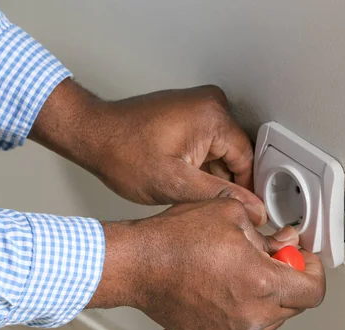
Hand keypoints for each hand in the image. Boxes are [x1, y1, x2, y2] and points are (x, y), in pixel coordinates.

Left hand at [30, 79, 266, 225]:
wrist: (92, 135)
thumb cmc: (122, 152)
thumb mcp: (175, 184)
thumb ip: (219, 195)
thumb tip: (252, 207)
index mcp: (213, 116)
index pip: (247, 159)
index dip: (245, 190)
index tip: (240, 210)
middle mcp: (211, 103)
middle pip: (235, 154)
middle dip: (223, 181)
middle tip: (204, 203)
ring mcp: (199, 105)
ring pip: (221, 151)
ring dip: (210, 173)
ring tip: (186, 188)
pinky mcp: (189, 111)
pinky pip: (208, 143)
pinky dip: (199, 163)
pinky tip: (181, 176)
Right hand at [90, 199, 325, 329]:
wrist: (138, 266)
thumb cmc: (176, 240)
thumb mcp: (232, 215)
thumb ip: (269, 232)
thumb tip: (286, 241)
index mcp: (262, 283)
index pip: (314, 290)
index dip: (314, 271)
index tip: (306, 261)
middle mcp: (251, 316)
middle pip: (295, 305)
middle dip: (290, 279)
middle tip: (271, 259)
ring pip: (271, 318)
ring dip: (268, 296)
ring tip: (241, 272)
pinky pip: (247, 328)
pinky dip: (246, 311)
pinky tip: (226, 288)